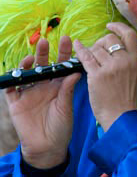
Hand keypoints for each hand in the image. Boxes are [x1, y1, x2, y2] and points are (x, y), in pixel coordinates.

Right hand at [5, 37, 80, 168]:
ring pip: (27, 73)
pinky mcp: (16, 103)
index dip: (64, 52)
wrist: (48, 147)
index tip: (67, 39)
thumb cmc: (62, 127)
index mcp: (59, 85)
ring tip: (32, 58)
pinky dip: (12, 79)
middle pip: (42, 65)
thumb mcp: (66, 107)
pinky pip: (11, 88)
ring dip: (28, 63)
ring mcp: (29, 93)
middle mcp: (44, 86)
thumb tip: (76, 71)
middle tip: (45, 42)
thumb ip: (68, 90)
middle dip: (43, 52)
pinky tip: (18, 72)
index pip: (61, 65)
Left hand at [73, 23, 136, 131]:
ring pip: (96, 48)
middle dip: (100, 42)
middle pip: (110, 39)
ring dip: (91, 51)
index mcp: (135, 60)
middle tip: (97, 50)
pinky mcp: (97, 75)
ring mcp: (111, 67)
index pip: (129, 35)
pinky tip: (77, 46)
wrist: (121, 115)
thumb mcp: (134, 74)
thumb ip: (127, 60)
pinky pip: (86, 57)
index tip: (110, 26)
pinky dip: (80, 50)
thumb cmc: (126, 97)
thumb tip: (115, 47)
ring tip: (90, 59)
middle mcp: (124, 60)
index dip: (118, 27)